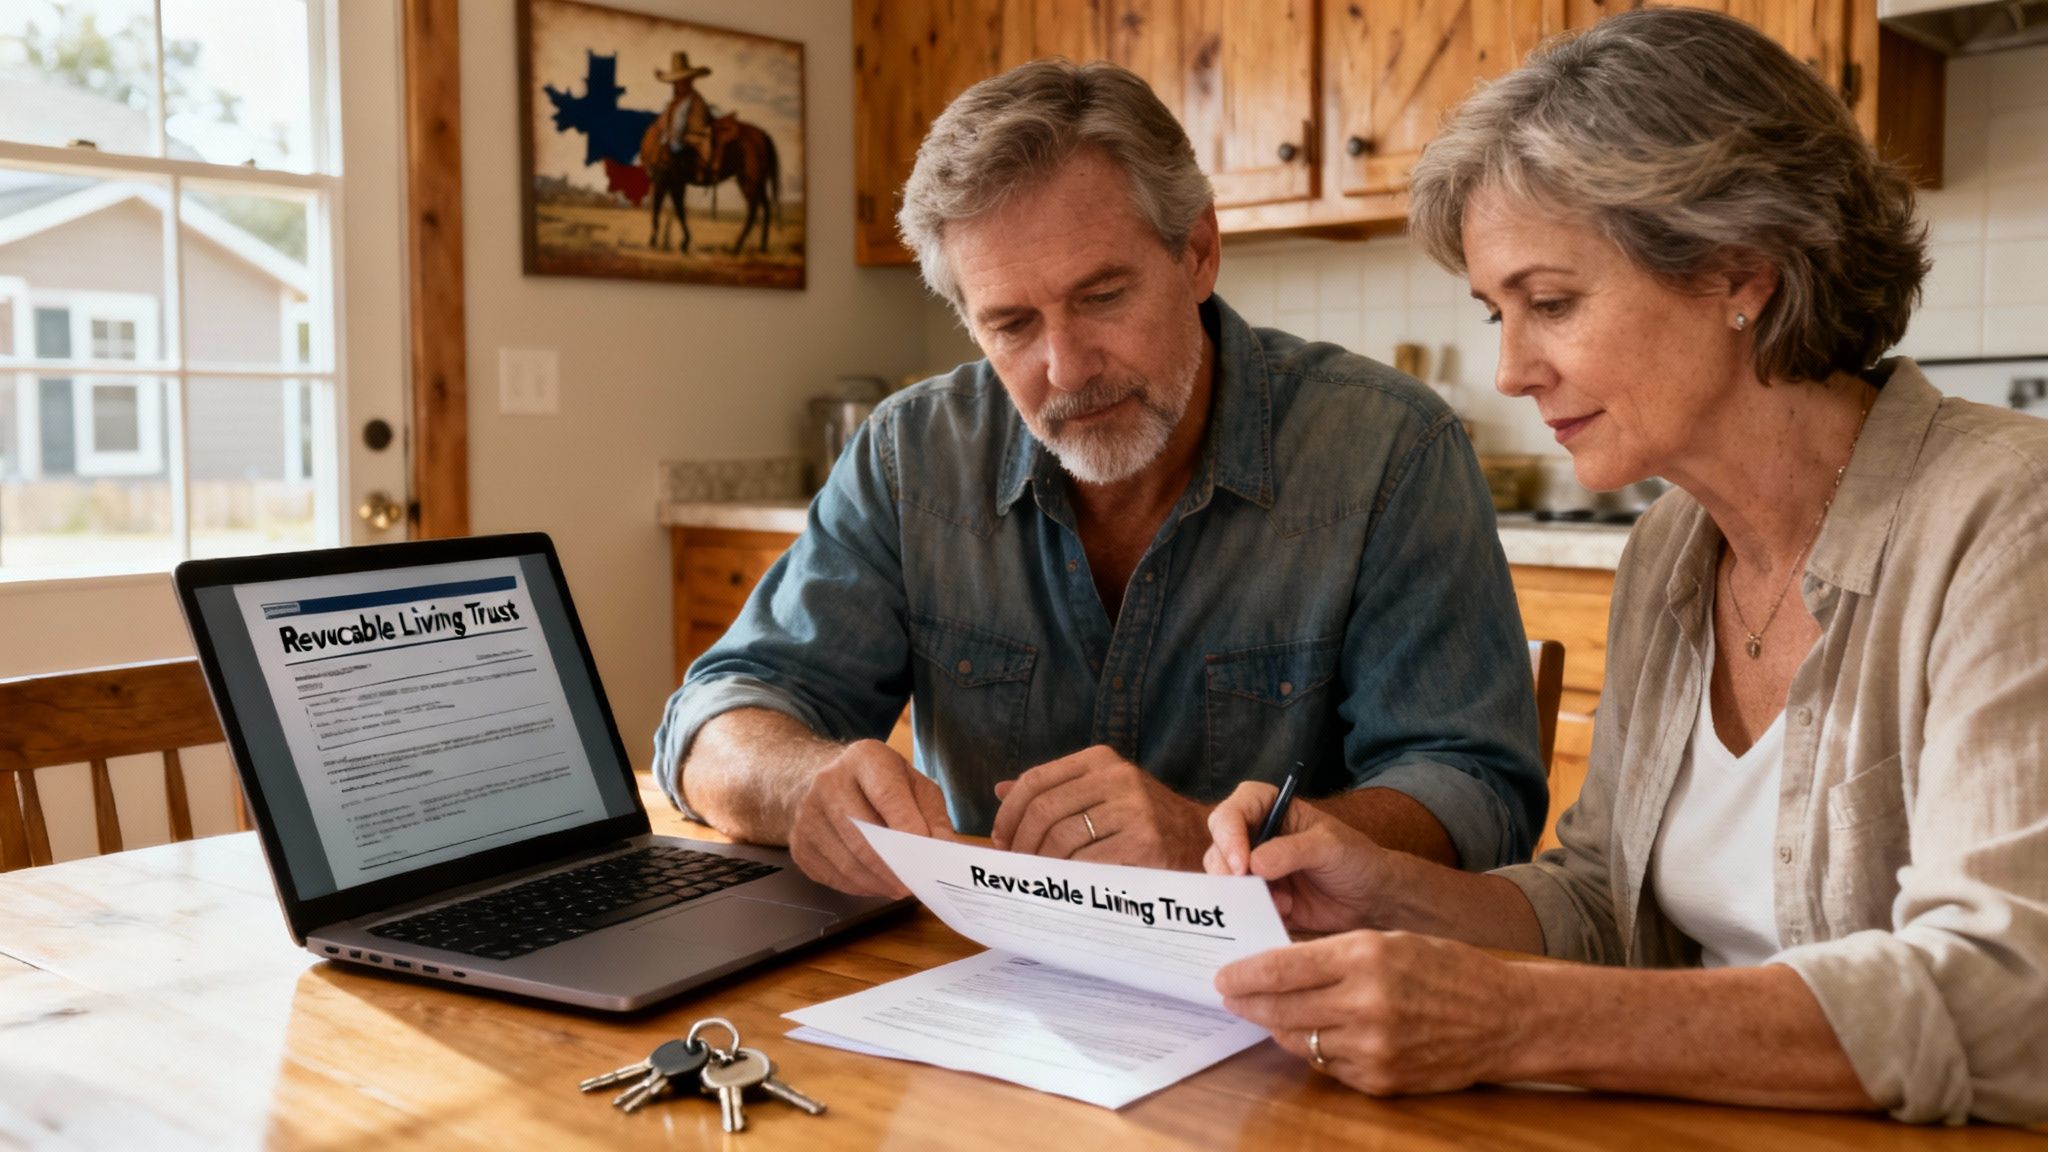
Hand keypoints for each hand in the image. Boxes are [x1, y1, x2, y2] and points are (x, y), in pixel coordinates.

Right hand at [789, 739, 954, 896]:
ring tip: (902, 887)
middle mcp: (829, 783)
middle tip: (919, 884)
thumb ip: (933, 815)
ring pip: (849, 862)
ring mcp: (808, 815)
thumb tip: (946, 850)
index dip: (908, 827)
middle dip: (896, 866)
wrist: (818, 778)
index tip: (927, 853)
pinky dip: (862, 887)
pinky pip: (835, 876)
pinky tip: (877, 882)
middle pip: (864, 835)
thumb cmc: (876, 783)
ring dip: (880, 882)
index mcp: (864, 759)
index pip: (887, 795)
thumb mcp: (912, 784)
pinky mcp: (800, 845)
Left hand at [988, 745, 1210, 869]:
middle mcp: (1117, 777)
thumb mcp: (1102, 791)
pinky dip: (1069, 876)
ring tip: (1037, 876)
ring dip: (1041, 863)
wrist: (1200, 838)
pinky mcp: (1146, 843)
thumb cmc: (1142, 818)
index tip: (1000, 840)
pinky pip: (1088, 862)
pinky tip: (1066, 884)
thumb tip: (1001, 790)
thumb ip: (1056, 788)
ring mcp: (1134, 810)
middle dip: (1021, 843)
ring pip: (1062, 838)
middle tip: (1015, 865)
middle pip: (1044, 810)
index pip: (1036, 780)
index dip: (1009, 813)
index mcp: (1100, 760)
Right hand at [1203, 781, 1389, 933]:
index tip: (1241, 862)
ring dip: (1245, 893)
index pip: (1233, 811)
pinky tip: (1285, 912)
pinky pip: (1241, 907)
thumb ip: (1291, 852)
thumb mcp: (1329, 846)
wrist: (1373, 899)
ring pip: (1224, 879)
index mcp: (1271, 809)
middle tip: (1245, 886)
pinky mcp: (1261, 899)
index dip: (1229, 834)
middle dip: (1227, 868)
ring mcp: (1255, 869)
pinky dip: (1255, 912)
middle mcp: (1257, 836)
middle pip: (1218, 845)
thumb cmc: (1356, 859)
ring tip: (1282, 901)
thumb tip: (1253, 864)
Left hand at [1216, 931, 1532, 1094]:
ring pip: (1300, 1040)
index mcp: (1366, 957)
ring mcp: (1372, 1047)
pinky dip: (1316, 1049)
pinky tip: (1312, 1034)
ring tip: (1265, 1014)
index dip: (1245, 974)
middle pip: (1282, 1007)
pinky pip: (1329, 1066)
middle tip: (1230, 997)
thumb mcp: (1389, 941)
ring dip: (1277, 1027)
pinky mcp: (1380, 1079)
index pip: (1283, 968)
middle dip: (1249, 1002)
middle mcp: (1365, 1003)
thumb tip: (1278, 968)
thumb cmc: (1446, 969)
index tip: (1222, 976)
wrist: (1504, 1018)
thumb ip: (1333, 956)